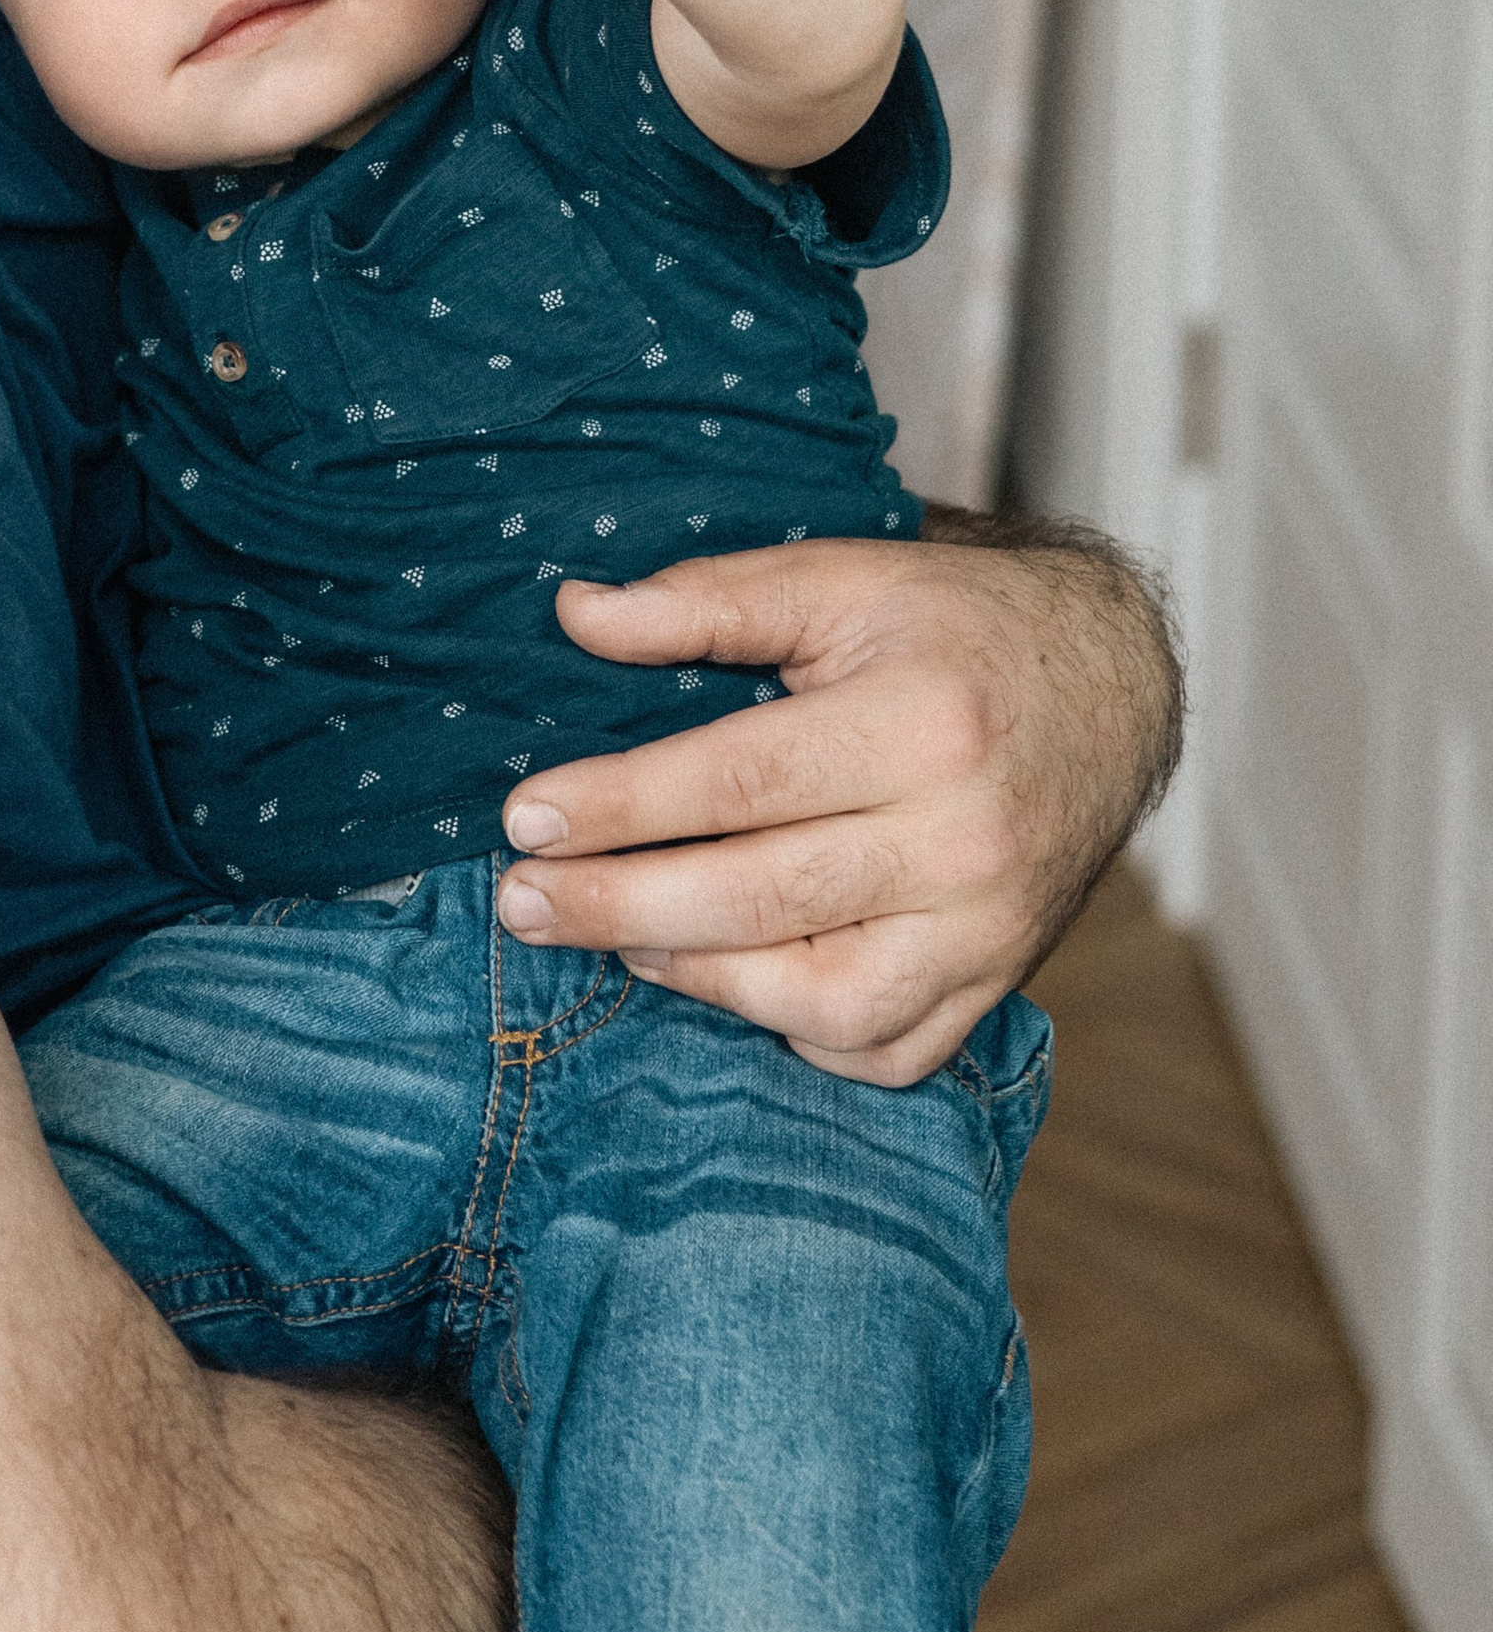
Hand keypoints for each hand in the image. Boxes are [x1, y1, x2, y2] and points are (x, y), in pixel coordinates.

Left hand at [492, 525, 1183, 1084]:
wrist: (1109, 690)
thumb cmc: (954, 629)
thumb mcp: (840, 578)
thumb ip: (707, 598)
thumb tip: (576, 616)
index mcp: (929, 723)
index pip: (744, 782)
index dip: (624, 805)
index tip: (524, 818)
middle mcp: (968, 842)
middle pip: (767, 900)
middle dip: (622, 907)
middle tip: (521, 900)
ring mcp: (990, 932)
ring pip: (825, 1002)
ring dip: (700, 978)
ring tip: (615, 935)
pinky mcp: (994, 986)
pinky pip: (879, 1053)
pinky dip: (791, 1034)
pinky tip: (724, 978)